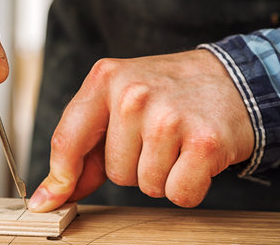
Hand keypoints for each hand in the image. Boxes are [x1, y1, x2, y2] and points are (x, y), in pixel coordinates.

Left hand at [29, 50, 253, 210]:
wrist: (231, 79)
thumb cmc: (167, 93)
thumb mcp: (119, 101)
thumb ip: (85, 146)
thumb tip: (54, 193)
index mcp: (104, 79)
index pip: (67, 140)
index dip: (59, 177)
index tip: (47, 201)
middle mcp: (132, 93)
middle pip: (114, 172)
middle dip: (134, 165)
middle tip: (156, 137)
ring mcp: (168, 117)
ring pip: (145, 185)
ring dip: (161, 174)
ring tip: (176, 142)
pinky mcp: (203, 141)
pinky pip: (178, 193)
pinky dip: (188, 186)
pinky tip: (195, 155)